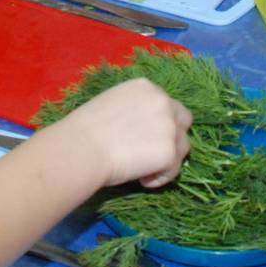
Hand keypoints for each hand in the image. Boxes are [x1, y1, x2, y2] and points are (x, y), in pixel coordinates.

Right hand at [51, 78, 191, 187]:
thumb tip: (140, 128)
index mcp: (145, 87)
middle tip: (152, 152)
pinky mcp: (169, 152)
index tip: (143, 137)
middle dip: (173, 136)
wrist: (82, 147)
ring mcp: (168, 126)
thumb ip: (133, 109)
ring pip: (183, 146)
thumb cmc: (85, 129)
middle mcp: (162, 101)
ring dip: (168, 159)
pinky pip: (174, 169)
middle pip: (183, 120)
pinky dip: (160, 177)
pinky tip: (142, 179)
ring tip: (144, 170)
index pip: (166, 104)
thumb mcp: (111, 104)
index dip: (158, 122)